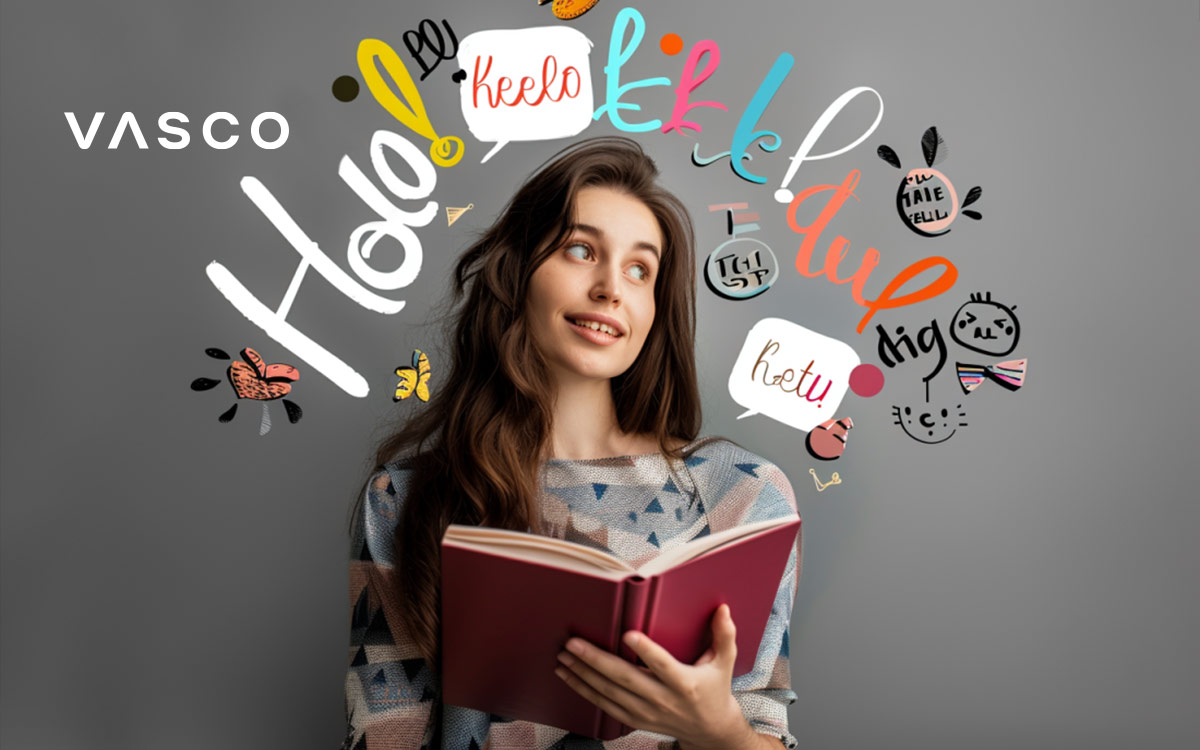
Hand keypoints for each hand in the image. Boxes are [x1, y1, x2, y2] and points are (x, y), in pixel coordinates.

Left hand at [554, 604, 762, 749]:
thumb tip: (723, 609)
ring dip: (583, 675)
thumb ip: (724, 635)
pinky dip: (585, 691)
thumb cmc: (714, 690)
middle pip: (625, 679)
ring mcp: (646, 712)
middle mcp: (663, 699)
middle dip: (596, 660)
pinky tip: (570, 677)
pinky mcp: (635, 720)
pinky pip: (605, 706)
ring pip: (609, 693)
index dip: (645, 651)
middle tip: (573, 643)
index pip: (662, 665)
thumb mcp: (724, 663)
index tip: (627, 634)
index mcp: (684, 683)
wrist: (709, 731)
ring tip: (564, 657)